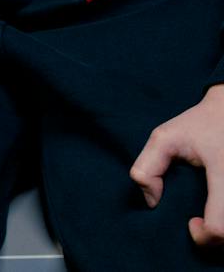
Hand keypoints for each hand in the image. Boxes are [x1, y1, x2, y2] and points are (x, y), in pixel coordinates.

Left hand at [130, 84, 223, 246]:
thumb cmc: (199, 124)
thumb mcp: (166, 136)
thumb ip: (148, 166)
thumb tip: (151, 201)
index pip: (221, 226)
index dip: (205, 236)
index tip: (192, 222)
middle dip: (216, 241)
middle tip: (202, 225)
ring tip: (213, 219)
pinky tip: (220, 210)